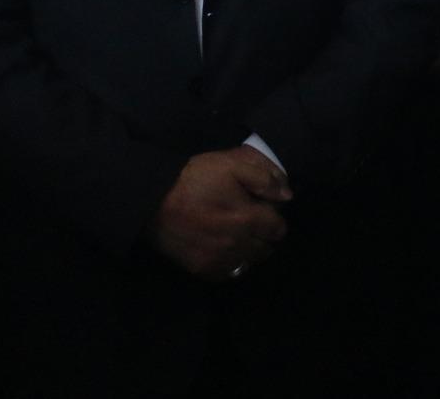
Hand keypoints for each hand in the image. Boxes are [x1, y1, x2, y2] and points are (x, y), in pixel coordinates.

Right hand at [148, 146, 291, 280]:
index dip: (274, 218)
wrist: (153, 199)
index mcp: (249, 218)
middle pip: (266, 249)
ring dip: (250, 251)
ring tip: (238, 236)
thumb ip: (265, 179)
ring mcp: (220, 260)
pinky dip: (232, 263)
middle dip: (264, 235)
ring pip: (250, 263)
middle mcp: (238, 244)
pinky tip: (224, 249)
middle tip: (250, 222)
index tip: (263, 211)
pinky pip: (229, 273)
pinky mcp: (202, 269)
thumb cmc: (195, 178)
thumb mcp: (232, 165)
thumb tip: (287, 197)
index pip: (279, 229)